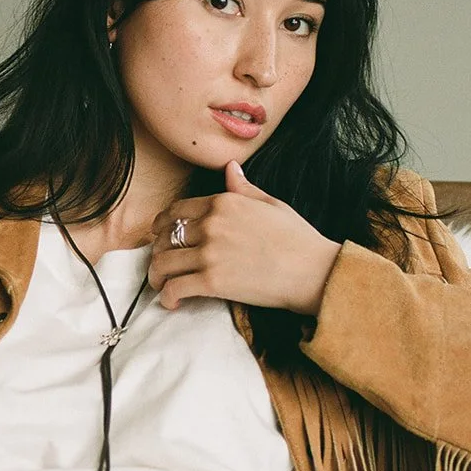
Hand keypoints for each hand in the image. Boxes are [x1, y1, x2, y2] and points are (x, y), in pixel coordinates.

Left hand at [149, 160, 340, 314]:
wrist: (312, 271)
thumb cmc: (297, 239)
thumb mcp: (270, 204)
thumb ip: (243, 188)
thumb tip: (230, 168)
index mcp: (223, 202)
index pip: (177, 210)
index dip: (162, 225)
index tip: (158, 235)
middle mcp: (211, 224)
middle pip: (166, 237)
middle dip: (158, 251)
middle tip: (162, 264)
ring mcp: (210, 253)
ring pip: (164, 263)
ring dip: (157, 276)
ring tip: (162, 285)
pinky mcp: (212, 282)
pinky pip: (176, 288)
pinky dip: (167, 297)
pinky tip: (171, 302)